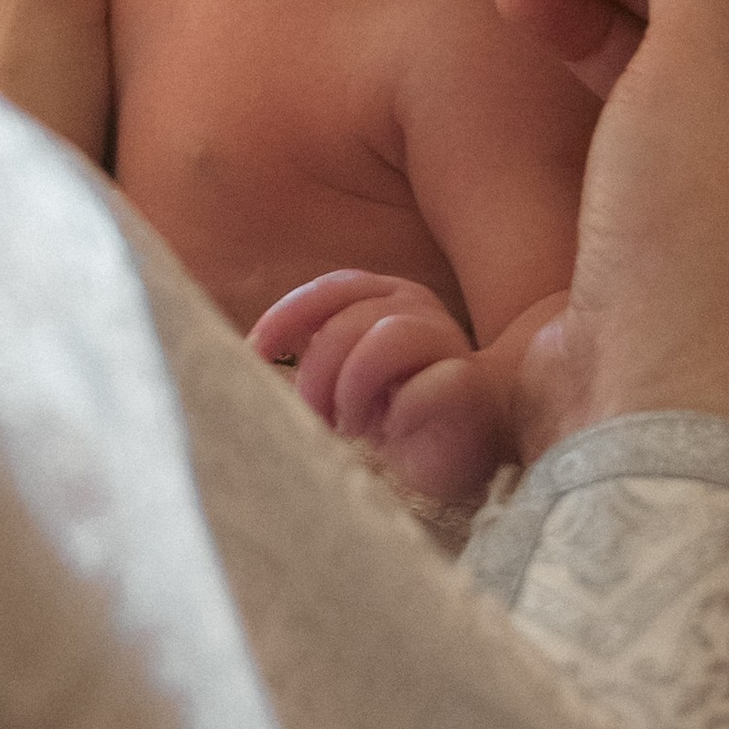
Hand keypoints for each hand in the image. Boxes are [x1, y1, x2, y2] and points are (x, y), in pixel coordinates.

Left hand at [248, 272, 510, 506]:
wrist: (478, 439)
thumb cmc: (402, 408)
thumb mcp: (349, 378)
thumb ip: (316, 357)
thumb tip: (251, 358)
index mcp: (387, 297)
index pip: (333, 289)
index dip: (288, 315)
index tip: (256, 351)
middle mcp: (418, 309)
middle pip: (350, 319)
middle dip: (318, 369)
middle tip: (313, 414)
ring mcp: (447, 343)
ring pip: (386, 339)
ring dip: (354, 388)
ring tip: (354, 424)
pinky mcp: (469, 384)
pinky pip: (427, 385)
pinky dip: (399, 411)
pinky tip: (393, 431)